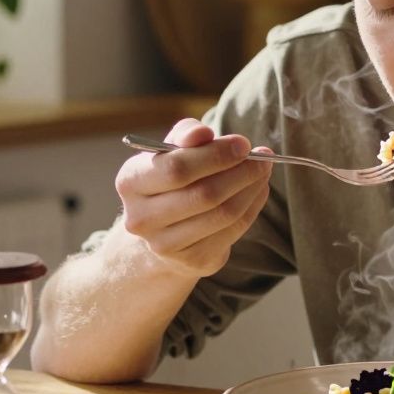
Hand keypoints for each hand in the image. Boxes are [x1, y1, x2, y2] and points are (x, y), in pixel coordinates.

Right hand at [115, 118, 272, 277]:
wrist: (161, 230)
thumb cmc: (170, 180)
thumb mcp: (171, 151)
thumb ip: (186, 135)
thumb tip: (203, 132)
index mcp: (130, 181)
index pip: (177, 168)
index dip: (216, 155)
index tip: (244, 143)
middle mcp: (141, 217)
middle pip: (204, 194)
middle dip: (241, 172)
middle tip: (262, 159)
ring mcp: (164, 245)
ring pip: (223, 214)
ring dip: (252, 189)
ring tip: (263, 171)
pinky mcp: (191, 260)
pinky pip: (232, 231)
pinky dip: (252, 208)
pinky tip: (258, 191)